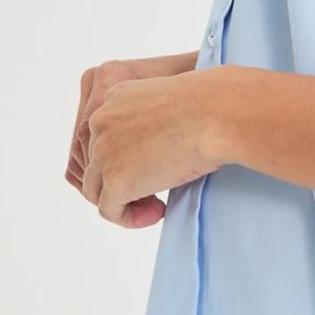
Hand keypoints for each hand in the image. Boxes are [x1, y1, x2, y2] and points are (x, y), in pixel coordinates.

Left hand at [66, 52, 199, 225]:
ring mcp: (104, 151)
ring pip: (97, 190)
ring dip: (125, 202)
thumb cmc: (210, 104)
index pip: (104, 136)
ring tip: (156, 205)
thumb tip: (159, 146)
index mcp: (116, 96)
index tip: (154, 166)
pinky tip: (158, 212)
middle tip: (157, 189)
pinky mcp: (116, 180)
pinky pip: (110, 211)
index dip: (125, 157)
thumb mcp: (172, 102)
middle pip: (97, 164)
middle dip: (124, 180)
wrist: (217, 112)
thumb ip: (155, 120)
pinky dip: (131, 218)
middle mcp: (101, 121)